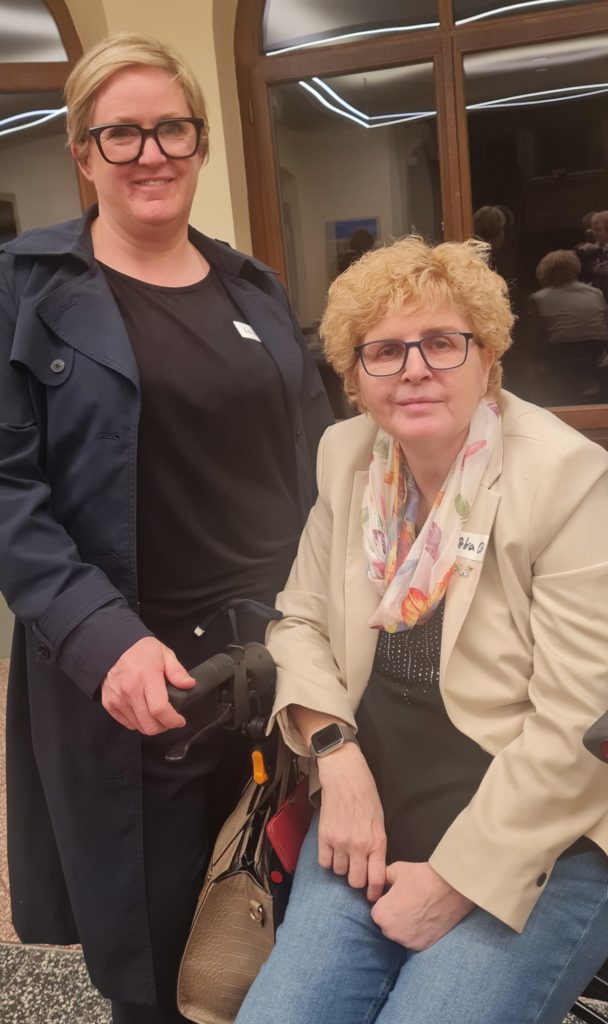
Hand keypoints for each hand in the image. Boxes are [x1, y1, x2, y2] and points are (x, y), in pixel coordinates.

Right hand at [101, 636, 194, 733]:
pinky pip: (127, 724)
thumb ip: (177, 671)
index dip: (173, 720)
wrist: (113, 647)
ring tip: (158, 715)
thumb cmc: (140, 650)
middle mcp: (130, 690)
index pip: (160, 709)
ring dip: (152, 726)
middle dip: (164, 726)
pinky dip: (138, 722)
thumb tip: (189, 684)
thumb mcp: (164, 654)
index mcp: (146, 677)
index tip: (180, 720)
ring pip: (139, 727)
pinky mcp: (109, 704)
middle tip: (170, 718)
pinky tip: (144, 712)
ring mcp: (117, 699)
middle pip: (149, 724)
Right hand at [317, 743, 386, 901]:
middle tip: (357, 873)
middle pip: (356, 881)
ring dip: (342, 868)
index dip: (374, 891)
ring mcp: (340, 841)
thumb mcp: (379, 820)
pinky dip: (328, 861)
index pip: (377, 878)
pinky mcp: (324, 836)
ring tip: (345, 855)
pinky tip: (333, 852)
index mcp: (377, 840)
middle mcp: (358, 844)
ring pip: (339, 872)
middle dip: (357, 880)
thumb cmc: (366, 794)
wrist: (345, 775)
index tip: (372, 896)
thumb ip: (377, 844)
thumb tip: (373, 866)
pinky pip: (324, 863)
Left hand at [371, 861, 473, 949]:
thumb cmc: (421, 877)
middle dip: (395, 914)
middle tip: (410, 901)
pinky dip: (419, 931)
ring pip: (401, 933)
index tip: (398, 895)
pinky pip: (415, 939)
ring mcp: (408, 942)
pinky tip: (427, 918)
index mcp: (381, 915)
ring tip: (420, 909)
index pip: (377, 910)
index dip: (387, 901)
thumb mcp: (396, 870)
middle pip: (388, 924)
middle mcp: (391, 933)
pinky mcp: (423, 946)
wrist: (452, 888)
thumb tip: (380, 881)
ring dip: (406, 925)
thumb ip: (383, 878)